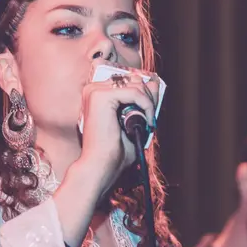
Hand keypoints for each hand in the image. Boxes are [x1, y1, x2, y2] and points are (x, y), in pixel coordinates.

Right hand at [75, 72, 159, 195]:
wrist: (101, 166)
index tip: (149, 112)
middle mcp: (93, 89)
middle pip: (132, 79)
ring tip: (146, 123)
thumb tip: (153, 82)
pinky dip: (146, 106)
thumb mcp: (133, 120)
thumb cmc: (113, 150)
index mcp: (96, 94)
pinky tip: (145, 121)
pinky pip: (135, 92)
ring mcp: (94, 91)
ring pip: (135, 85)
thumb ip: (142, 100)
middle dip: (148, 97)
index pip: (127, 81)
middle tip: (148, 119)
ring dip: (148, 104)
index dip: (144, 93)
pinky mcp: (100, 96)